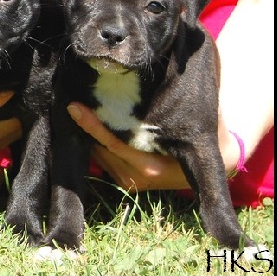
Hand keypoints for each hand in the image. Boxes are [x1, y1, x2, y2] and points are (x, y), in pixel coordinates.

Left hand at [67, 102, 190, 190]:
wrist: (203, 172)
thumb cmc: (194, 143)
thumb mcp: (182, 128)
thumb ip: (160, 116)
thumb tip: (141, 91)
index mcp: (150, 166)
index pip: (112, 143)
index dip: (92, 125)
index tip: (74, 108)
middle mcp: (135, 178)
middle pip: (100, 148)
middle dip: (87, 127)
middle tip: (78, 102)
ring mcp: (128, 183)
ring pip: (98, 154)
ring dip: (90, 136)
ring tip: (85, 112)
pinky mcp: (124, 184)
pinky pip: (103, 160)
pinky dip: (98, 144)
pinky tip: (97, 128)